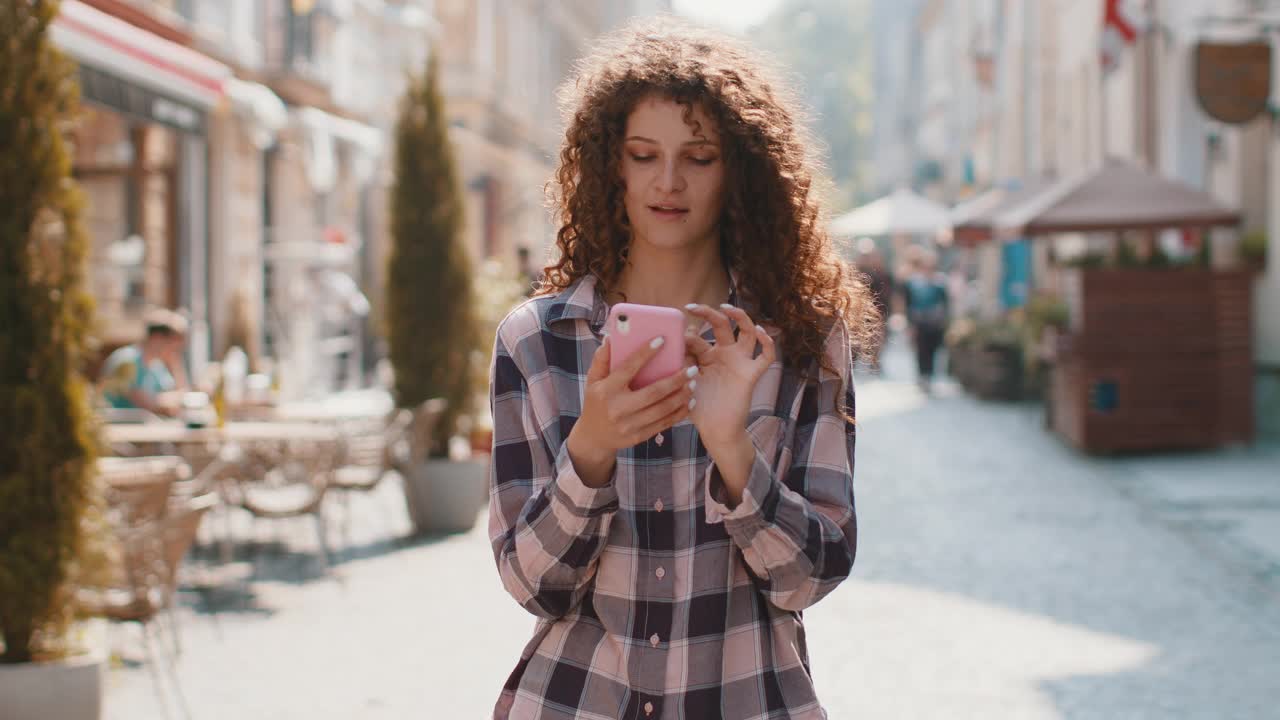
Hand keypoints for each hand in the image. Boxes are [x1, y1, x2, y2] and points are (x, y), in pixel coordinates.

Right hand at [566, 334, 698, 487]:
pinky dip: (679, 413)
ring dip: (681, 396)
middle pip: (653, 392)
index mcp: (606, 390)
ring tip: (693, 384)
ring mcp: (629, 425)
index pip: (629, 368)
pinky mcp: (639, 437)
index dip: (645, 353)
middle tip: (691, 369)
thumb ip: (601, 360)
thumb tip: (611, 338)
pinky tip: (689, 402)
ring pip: (662, 409)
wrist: (593, 438)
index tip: (662, 340)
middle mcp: (618, 408)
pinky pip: (664, 424)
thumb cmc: (596, 403)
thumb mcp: (593, 380)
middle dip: (676, 380)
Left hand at [683, 303, 775, 452]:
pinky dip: (767, 342)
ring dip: (740, 316)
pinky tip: (761, 331)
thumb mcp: (684, 385)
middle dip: (707, 313)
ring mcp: (739, 362)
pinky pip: (766, 356)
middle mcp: (724, 355)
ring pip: (747, 332)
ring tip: (726, 308)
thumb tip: (669, 348)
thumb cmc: (699, 409)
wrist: (716, 431)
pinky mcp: (751, 374)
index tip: (671, 333)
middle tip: (692, 307)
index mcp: (706, 356)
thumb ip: (679, 367)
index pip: (696, 336)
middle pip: (721, 325)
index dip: (684, 332)